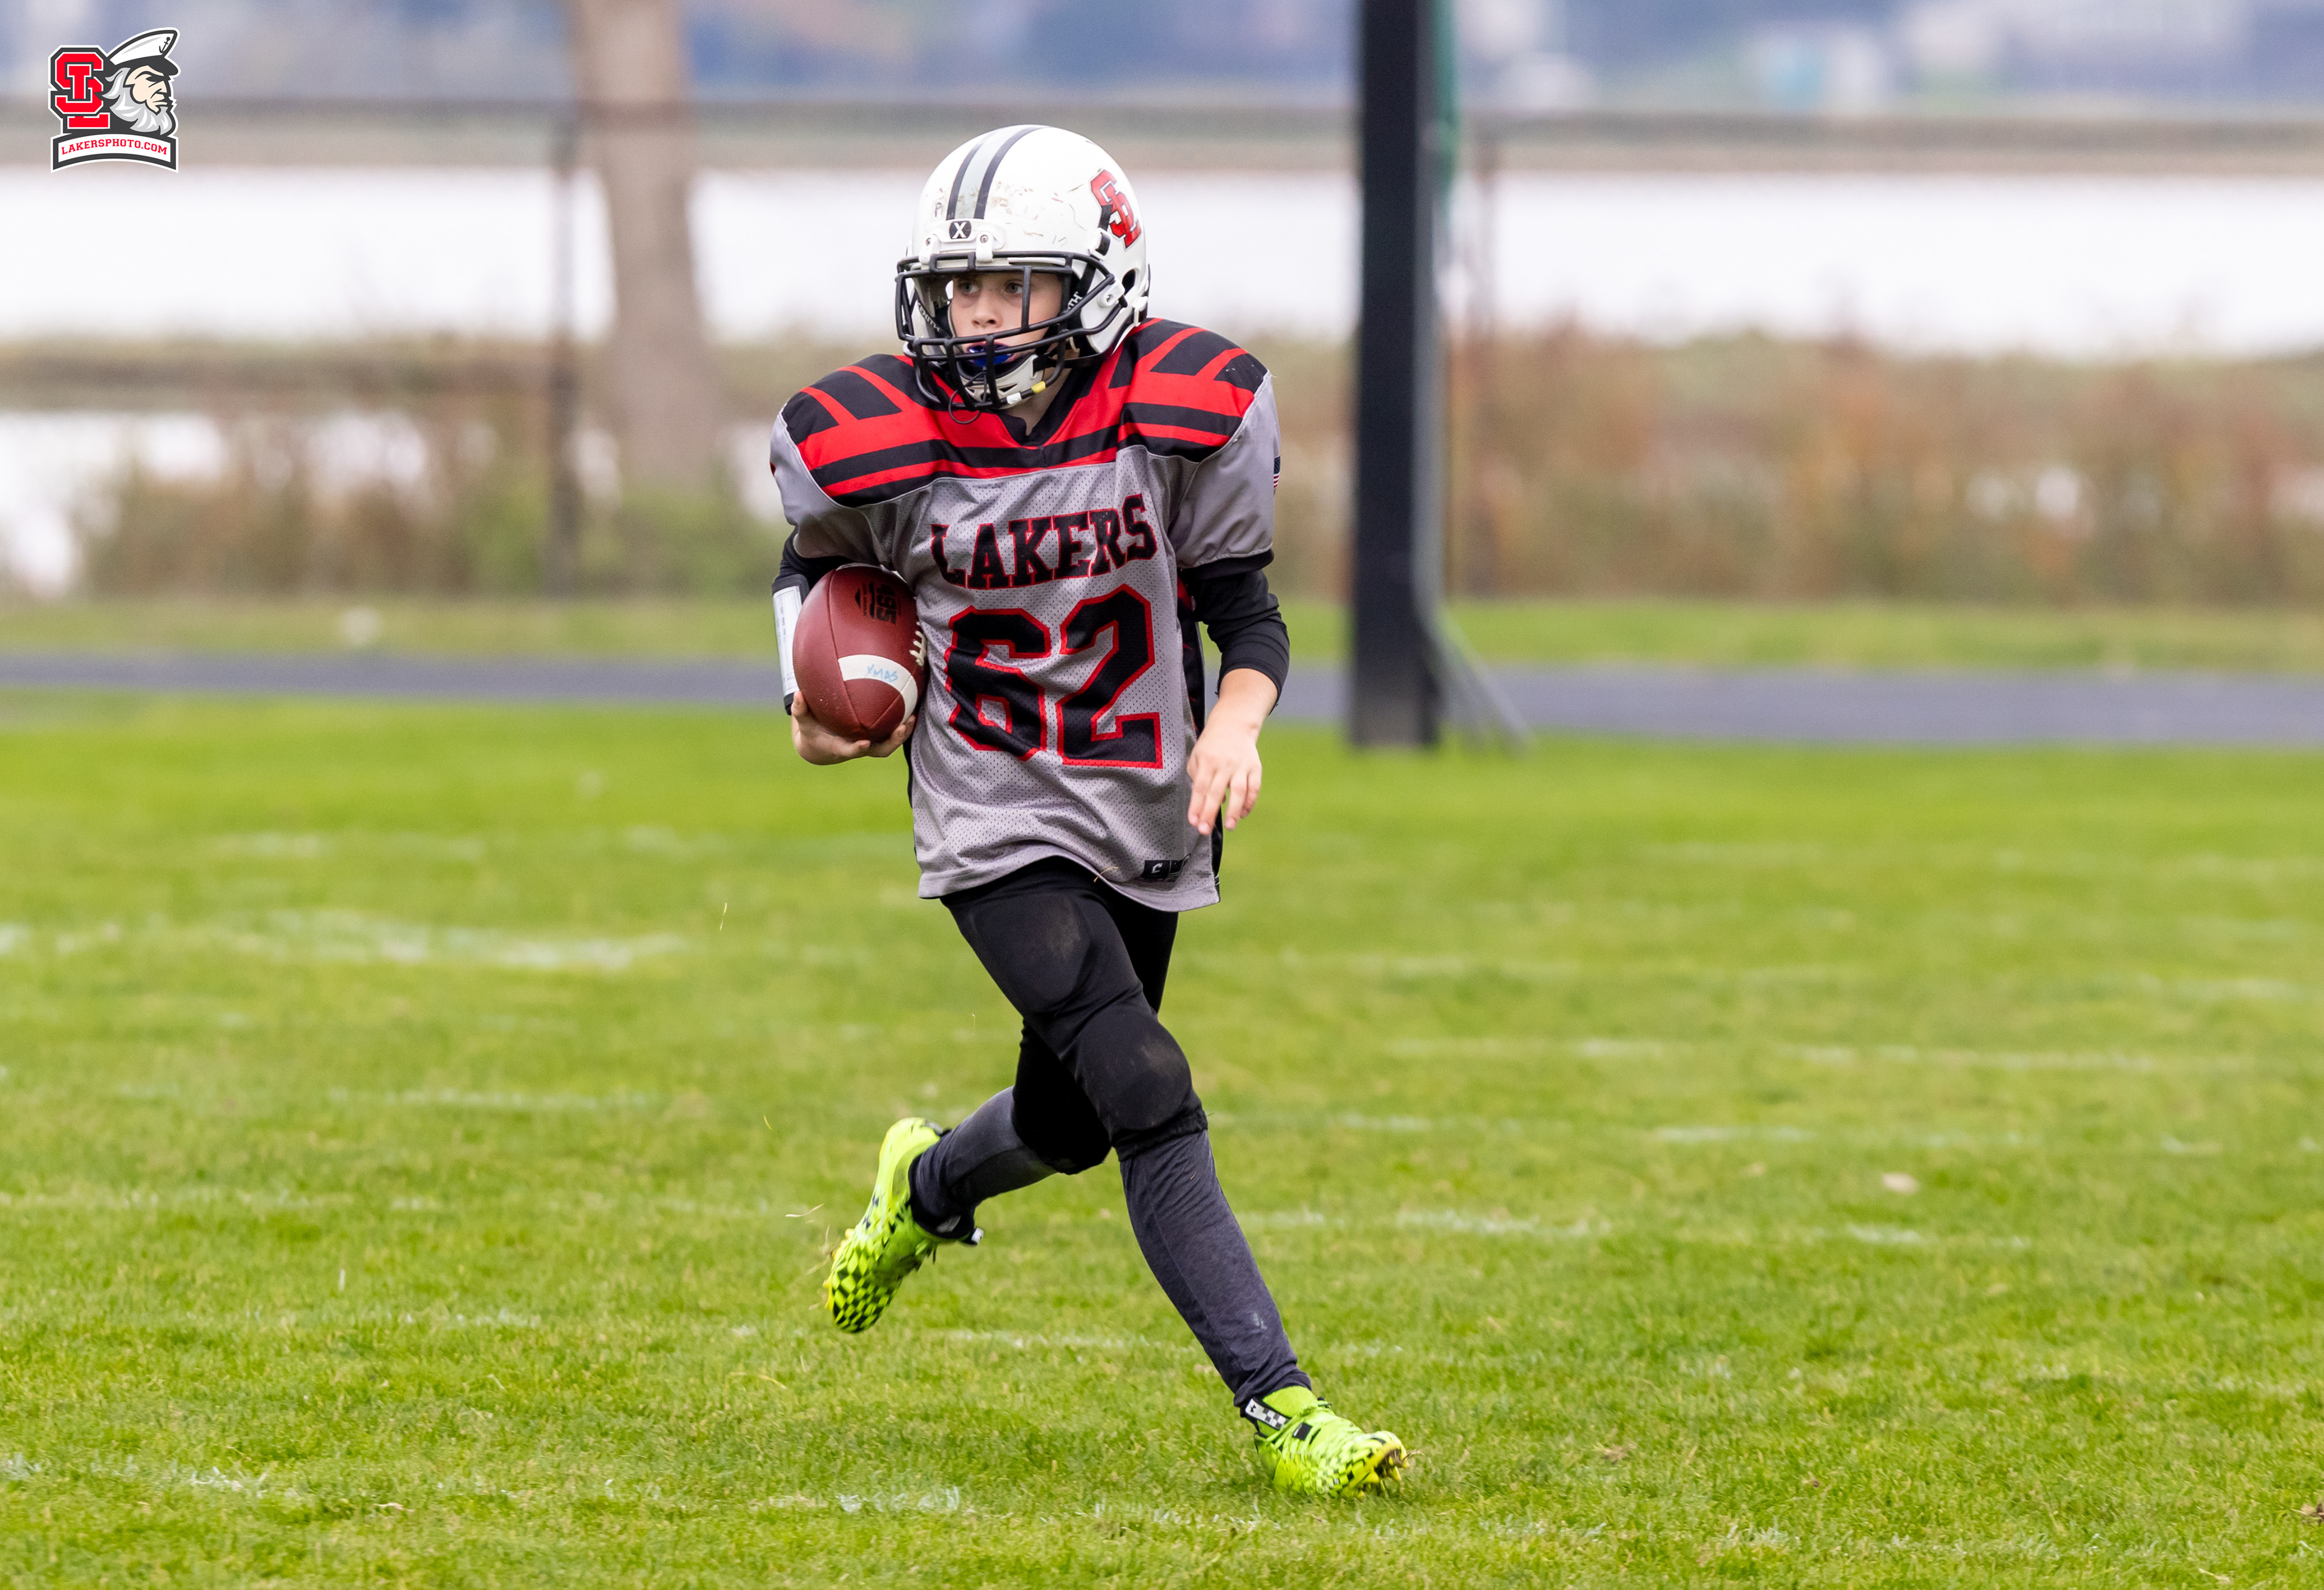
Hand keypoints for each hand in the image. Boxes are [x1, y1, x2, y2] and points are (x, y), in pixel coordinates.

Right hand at [791, 692, 914, 764]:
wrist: (821, 747)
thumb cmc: (812, 733)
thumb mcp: (803, 723)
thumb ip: (800, 710)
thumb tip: (798, 694)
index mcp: (840, 747)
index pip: (850, 750)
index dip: (858, 749)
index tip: (865, 743)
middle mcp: (859, 747)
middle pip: (880, 750)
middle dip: (893, 741)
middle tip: (902, 727)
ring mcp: (869, 743)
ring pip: (890, 742)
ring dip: (903, 733)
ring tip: (913, 717)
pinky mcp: (875, 737)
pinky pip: (891, 732)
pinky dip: (902, 723)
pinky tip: (912, 706)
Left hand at [1186, 669, 1276, 835]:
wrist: (1234, 724)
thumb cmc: (1211, 745)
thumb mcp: (1196, 756)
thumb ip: (1197, 778)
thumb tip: (1205, 803)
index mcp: (1207, 760)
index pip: (1200, 787)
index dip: (1196, 805)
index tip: (1194, 822)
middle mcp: (1224, 763)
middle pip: (1216, 792)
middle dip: (1210, 813)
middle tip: (1205, 830)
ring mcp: (1241, 765)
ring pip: (1238, 791)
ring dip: (1233, 810)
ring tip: (1229, 826)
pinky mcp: (1255, 767)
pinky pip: (1254, 787)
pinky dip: (1250, 802)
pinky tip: (1243, 813)